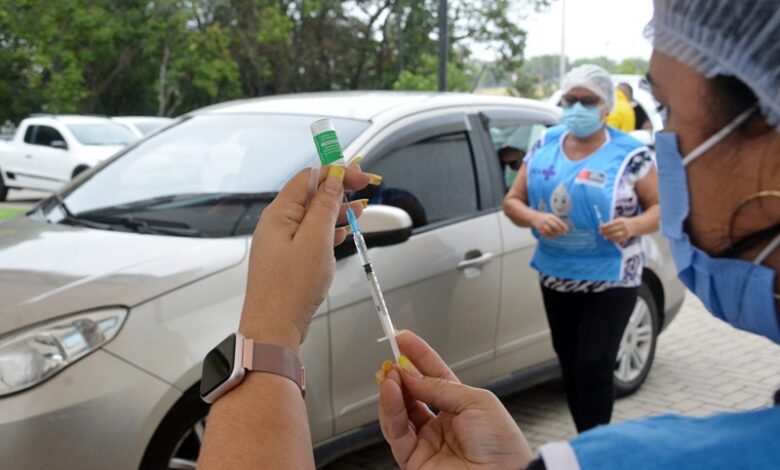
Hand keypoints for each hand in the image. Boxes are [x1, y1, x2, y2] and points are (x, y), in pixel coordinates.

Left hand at [240, 162, 373, 350]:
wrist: (274, 328)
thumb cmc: (291, 286)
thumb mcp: (315, 240)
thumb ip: (326, 207)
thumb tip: (334, 179)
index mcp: (279, 213)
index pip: (309, 179)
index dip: (336, 172)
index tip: (361, 176)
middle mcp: (278, 224)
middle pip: (311, 196)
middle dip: (339, 189)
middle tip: (366, 188)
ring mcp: (282, 243)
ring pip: (313, 217)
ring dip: (337, 210)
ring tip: (362, 208)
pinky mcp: (289, 260)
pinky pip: (311, 236)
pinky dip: (330, 231)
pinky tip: (345, 231)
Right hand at [377, 331, 533, 469]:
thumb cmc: (502, 445)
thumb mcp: (476, 401)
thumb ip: (439, 387)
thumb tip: (411, 374)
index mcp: (460, 407)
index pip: (433, 376)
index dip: (417, 356)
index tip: (402, 338)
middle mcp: (441, 424)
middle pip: (411, 393)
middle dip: (399, 373)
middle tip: (390, 356)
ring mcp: (426, 443)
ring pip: (398, 412)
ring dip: (391, 390)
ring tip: (388, 372)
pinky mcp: (413, 460)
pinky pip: (396, 431)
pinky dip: (390, 409)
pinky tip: (389, 391)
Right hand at [532, 212, 567, 237]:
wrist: (534, 217)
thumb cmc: (545, 217)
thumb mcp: (551, 216)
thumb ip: (557, 221)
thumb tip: (564, 228)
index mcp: (550, 216)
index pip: (558, 221)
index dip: (563, 226)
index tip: (567, 230)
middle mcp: (546, 220)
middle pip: (554, 226)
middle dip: (559, 230)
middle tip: (563, 234)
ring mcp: (542, 224)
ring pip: (549, 230)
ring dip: (554, 234)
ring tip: (557, 235)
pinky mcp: (539, 229)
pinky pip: (545, 233)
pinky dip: (549, 236)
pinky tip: (552, 237)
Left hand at [600, 217, 635, 242]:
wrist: (635, 226)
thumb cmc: (624, 222)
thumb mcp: (619, 219)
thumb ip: (611, 222)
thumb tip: (601, 226)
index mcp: (621, 221)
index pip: (611, 224)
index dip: (604, 226)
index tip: (600, 227)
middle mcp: (623, 227)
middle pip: (612, 230)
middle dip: (605, 232)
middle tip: (600, 232)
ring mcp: (625, 233)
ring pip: (614, 236)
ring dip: (608, 236)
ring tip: (604, 236)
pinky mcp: (626, 237)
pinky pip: (617, 239)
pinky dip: (612, 239)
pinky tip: (609, 238)